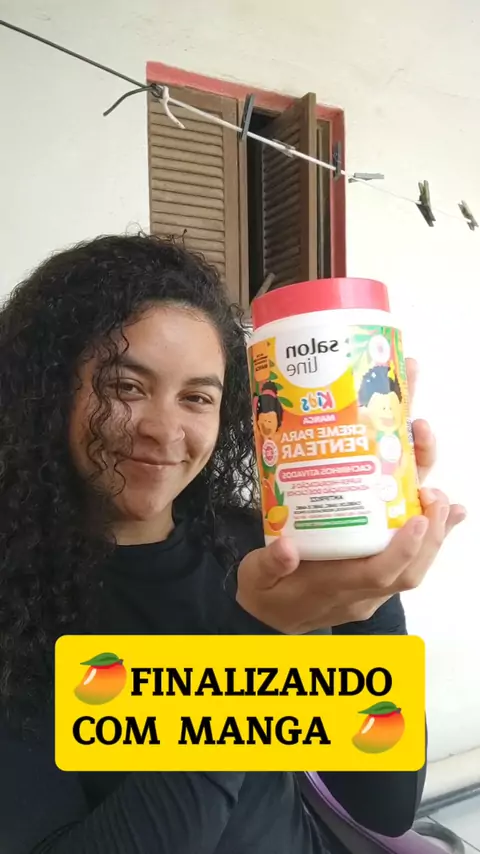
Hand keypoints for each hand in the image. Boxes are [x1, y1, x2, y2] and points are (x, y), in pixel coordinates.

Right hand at [237, 358, 465, 632]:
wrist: (268, 621)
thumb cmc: (265, 592)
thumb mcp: (256, 576)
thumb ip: (269, 563)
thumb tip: (284, 548)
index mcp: (334, 587)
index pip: (378, 574)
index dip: (402, 549)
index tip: (417, 518)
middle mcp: (361, 591)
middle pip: (408, 571)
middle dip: (430, 535)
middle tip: (436, 496)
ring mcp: (371, 589)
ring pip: (414, 568)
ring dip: (435, 535)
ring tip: (447, 501)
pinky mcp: (373, 580)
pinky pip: (408, 564)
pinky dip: (427, 541)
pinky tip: (442, 516)